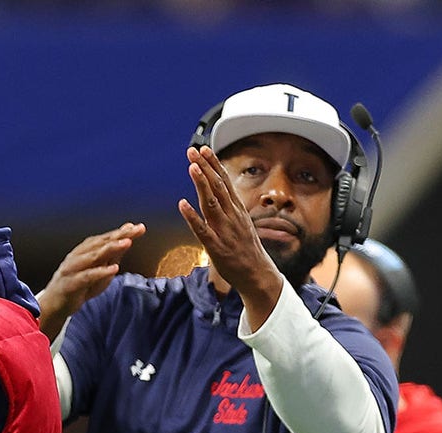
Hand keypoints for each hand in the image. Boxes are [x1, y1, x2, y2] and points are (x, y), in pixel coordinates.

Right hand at [37, 222, 144, 337]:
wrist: (55, 304)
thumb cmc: (79, 285)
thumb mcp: (100, 269)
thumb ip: (113, 254)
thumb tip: (127, 237)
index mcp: (85, 250)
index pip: (106, 238)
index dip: (122, 232)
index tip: (138, 227)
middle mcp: (78, 256)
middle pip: (100, 243)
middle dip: (118, 236)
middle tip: (135, 230)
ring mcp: (72, 268)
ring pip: (92, 256)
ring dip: (110, 248)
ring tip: (126, 243)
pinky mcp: (70, 283)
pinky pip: (86, 276)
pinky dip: (99, 272)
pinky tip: (113, 269)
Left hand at [177, 145, 279, 295]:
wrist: (259, 275)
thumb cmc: (246, 249)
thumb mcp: (241, 223)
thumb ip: (230, 208)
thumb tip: (219, 193)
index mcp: (237, 209)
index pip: (224, 181)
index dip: (213, 164)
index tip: (203, 149)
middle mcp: (232, 216)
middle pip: (217, 187)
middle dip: (204, 167)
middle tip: (192, 150)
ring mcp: (224, 230)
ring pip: (211, 203)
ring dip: (201, 184)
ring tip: (191, 167)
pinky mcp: (216, 247)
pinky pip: (202, 230)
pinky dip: (192, 217)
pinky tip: (182, 204)